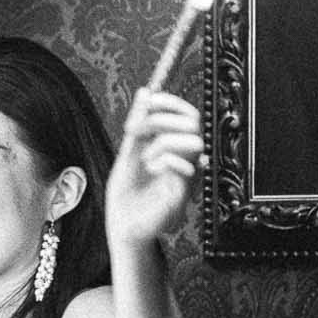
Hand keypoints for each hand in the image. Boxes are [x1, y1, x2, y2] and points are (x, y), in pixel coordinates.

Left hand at [106, 88, 205, 252]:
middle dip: (162, 119)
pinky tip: (152, 171)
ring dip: (164, 142)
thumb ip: (139, 124)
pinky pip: (186, 165)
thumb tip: (146, 91)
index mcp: (174, 147)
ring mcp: (187, 174)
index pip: (186, 113)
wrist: (123, 227)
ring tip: (145, 158)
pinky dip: (165, 161)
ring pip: (195, 141)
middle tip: (134, 132)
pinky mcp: (184, 191)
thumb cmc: (126, 194)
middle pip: (193, 121)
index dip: (170, 102)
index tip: (147, 102)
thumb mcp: (128, 153)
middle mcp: (185, 159)